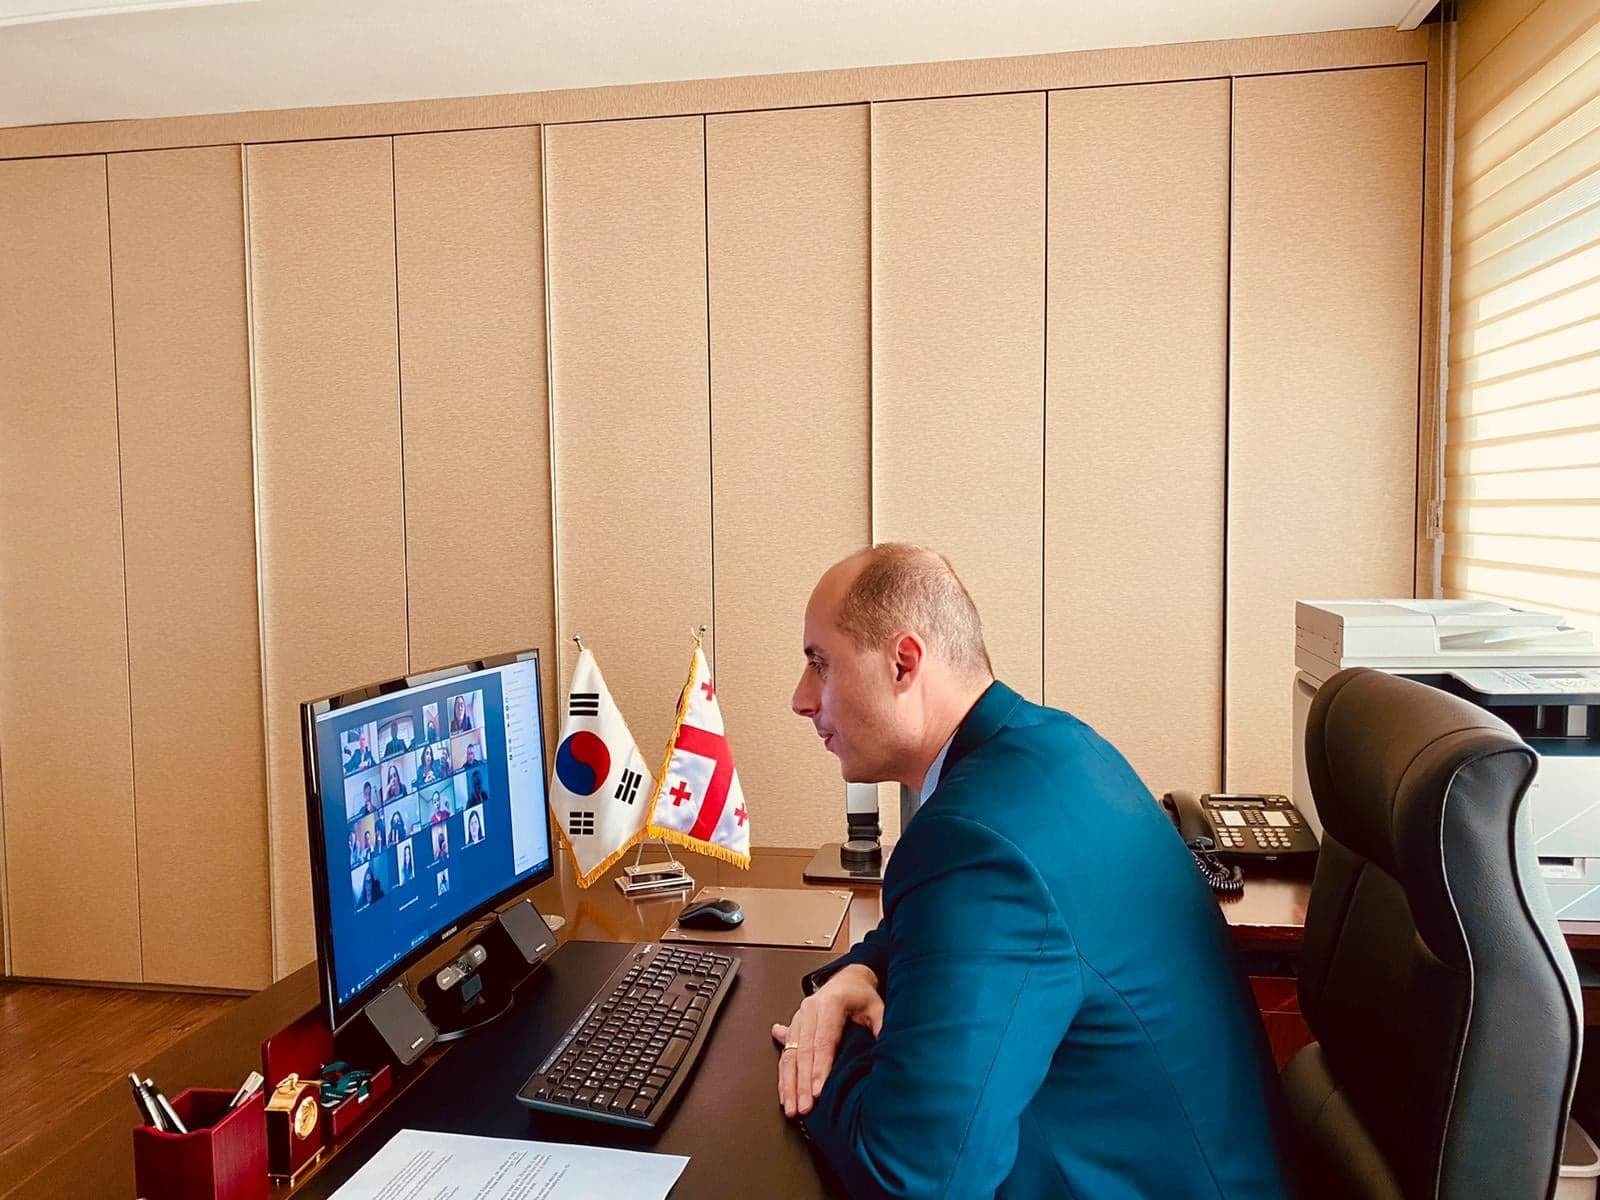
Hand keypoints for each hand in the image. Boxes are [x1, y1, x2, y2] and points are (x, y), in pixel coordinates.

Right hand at [772, 964, 882, 1118]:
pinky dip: (784, 1077)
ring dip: (789, 1084)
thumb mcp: (877, 1008)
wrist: (846, 981)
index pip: (824, 1040)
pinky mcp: (793, 1027)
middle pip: (804, 1051)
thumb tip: (887, 1053)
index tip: (819, 1091)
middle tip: (804, 1107)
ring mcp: (798, 1018)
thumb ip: (881, 1029)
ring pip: (789, 1055)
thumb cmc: (862, 996)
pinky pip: (784, 1055)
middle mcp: (810, 1009)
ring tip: (791, 1108)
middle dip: (803, 1083)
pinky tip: (784, 1095)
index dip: (820, 1067)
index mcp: (831, 1003)